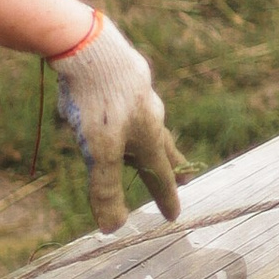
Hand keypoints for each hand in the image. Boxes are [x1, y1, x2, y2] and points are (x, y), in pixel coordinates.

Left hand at [52, 11, 187, 231]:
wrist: (91, 49)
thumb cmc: (98, 103)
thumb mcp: (98, 152)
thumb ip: (106, 189)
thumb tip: (113, 229)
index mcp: (149, 137)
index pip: (161, 175)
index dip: (166, 198)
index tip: (174, 216)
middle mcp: (150, 116)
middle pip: (163, 148)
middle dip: (172, 166)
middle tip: (187, 177)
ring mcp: (139, 95)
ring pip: (147, 124)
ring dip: (148, 141)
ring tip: (146, 147)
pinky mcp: (124, 78)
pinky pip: (127, 105)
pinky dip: (124, 117)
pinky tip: (108, 112)